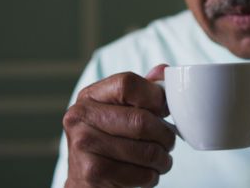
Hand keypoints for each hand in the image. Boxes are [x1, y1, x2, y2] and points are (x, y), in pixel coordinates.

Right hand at [62, 64, 174, 186]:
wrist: (85, 179)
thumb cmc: (110, 139)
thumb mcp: (121, 109)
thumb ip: (143, 89)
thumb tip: (163, 71)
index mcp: (89, 95)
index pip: (127, 83)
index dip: (154, 96)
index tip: (164, 110)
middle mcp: (80, 116)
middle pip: (140, 120)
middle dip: (165, 135)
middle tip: (169, 142)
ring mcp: (82, 145)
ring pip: (145, 150)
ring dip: (162, 158)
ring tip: (161, 159)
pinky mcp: (91, 173)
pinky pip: (138, 174)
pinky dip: (151, 176)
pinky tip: (148, 173)